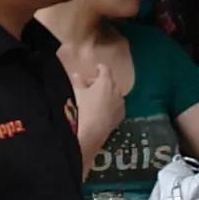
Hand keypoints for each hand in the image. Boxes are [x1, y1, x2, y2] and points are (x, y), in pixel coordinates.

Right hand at [67, 37, 127, 155]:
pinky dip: (110, 105)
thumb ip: (78, 82)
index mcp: (105, 81)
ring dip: (106, 94)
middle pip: (109, 82)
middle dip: (100, 83)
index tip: (96, 69)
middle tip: (89, 87)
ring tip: (96, 100)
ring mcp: (120, 103)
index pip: (104, 69)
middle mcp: (116, 90)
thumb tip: (77, 74)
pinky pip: (116, 106)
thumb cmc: (84, 109)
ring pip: (114, 94)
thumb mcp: (78, 93)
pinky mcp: (121, 114)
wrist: (92, 131)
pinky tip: (102, 111)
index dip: (99, 68)